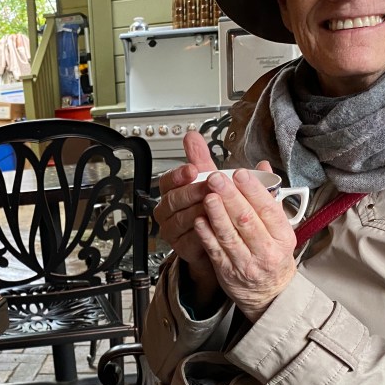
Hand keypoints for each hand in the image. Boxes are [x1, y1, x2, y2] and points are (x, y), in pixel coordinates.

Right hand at [154, 130, 220, 307]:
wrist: (216, 238)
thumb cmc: (212, 206)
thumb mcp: (209, 180)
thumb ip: (200, 158)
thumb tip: (192, 136)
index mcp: (171, 190)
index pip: (167, 180)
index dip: (178, 175)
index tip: (192, 169)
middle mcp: (167, 210)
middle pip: (173, 200)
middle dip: (192, 192)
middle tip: (209, 187)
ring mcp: (172, 230)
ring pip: (181, 219)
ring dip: (198, 212)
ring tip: (214, 206)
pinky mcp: (181, 248)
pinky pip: (188, 240)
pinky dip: (202, 233)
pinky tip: (213, 227)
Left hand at [193, 164, 297, 320]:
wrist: (269, 293)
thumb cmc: (273, 255)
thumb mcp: (279, 228)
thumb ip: (269, 197)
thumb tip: (263, 169)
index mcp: (282, 236)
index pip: (268, 209)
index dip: (253, 191)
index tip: (240, 174)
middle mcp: (267, 250)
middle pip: (247, 220)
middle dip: (230, 197)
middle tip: (216, 178)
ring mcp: (246, 263)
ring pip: (230, 235)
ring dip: (217, 214)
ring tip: (207, 196)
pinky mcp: (228, 272)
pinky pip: (216, 251)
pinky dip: (206, 235)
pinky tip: (199, 220)